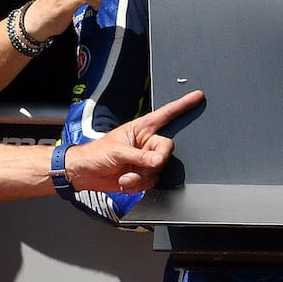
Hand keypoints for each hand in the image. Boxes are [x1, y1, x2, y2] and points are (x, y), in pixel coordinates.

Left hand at [69, 89, 203, 193]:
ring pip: (158, 170)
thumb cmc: (96, 154)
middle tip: (143, 165)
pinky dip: (137, 185)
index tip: (197, 97)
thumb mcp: (118, 151)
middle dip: (154, 161)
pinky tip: (125, 181)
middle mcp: (146, 143)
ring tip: (124, 175)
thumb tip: (159, 160)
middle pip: (166, 149)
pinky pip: (151, 182)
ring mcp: (145, 159)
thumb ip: (141, 156)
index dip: (183, 105)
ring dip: (141, 177)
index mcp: (141, 128)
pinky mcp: (143, 174)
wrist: (84, 173)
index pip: (166, 114)